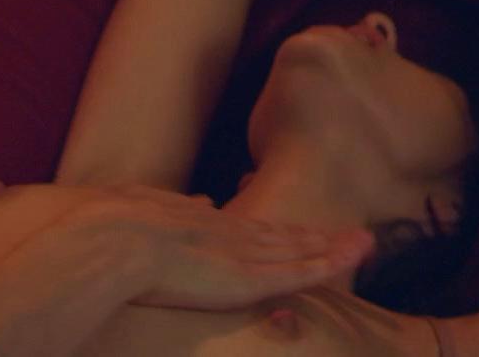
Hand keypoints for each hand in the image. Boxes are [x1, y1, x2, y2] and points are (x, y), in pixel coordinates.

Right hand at [62, 185, 374, 310]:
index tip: (304, 230)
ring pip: (302, 250)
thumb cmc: (113, 231)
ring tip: (366, 242)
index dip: (283, 231)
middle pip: (288, 236)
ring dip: (335, 246)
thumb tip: (203, 202)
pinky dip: (329, 264)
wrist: (113, 240)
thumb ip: (178, 209)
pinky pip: (301, 271)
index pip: (255, 229)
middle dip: (319, 235)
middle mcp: (233, 234)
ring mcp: (244, 254)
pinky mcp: (250, 276)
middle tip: (352, 233)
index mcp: (205, 224)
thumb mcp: (148, 211)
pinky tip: (352, 258)